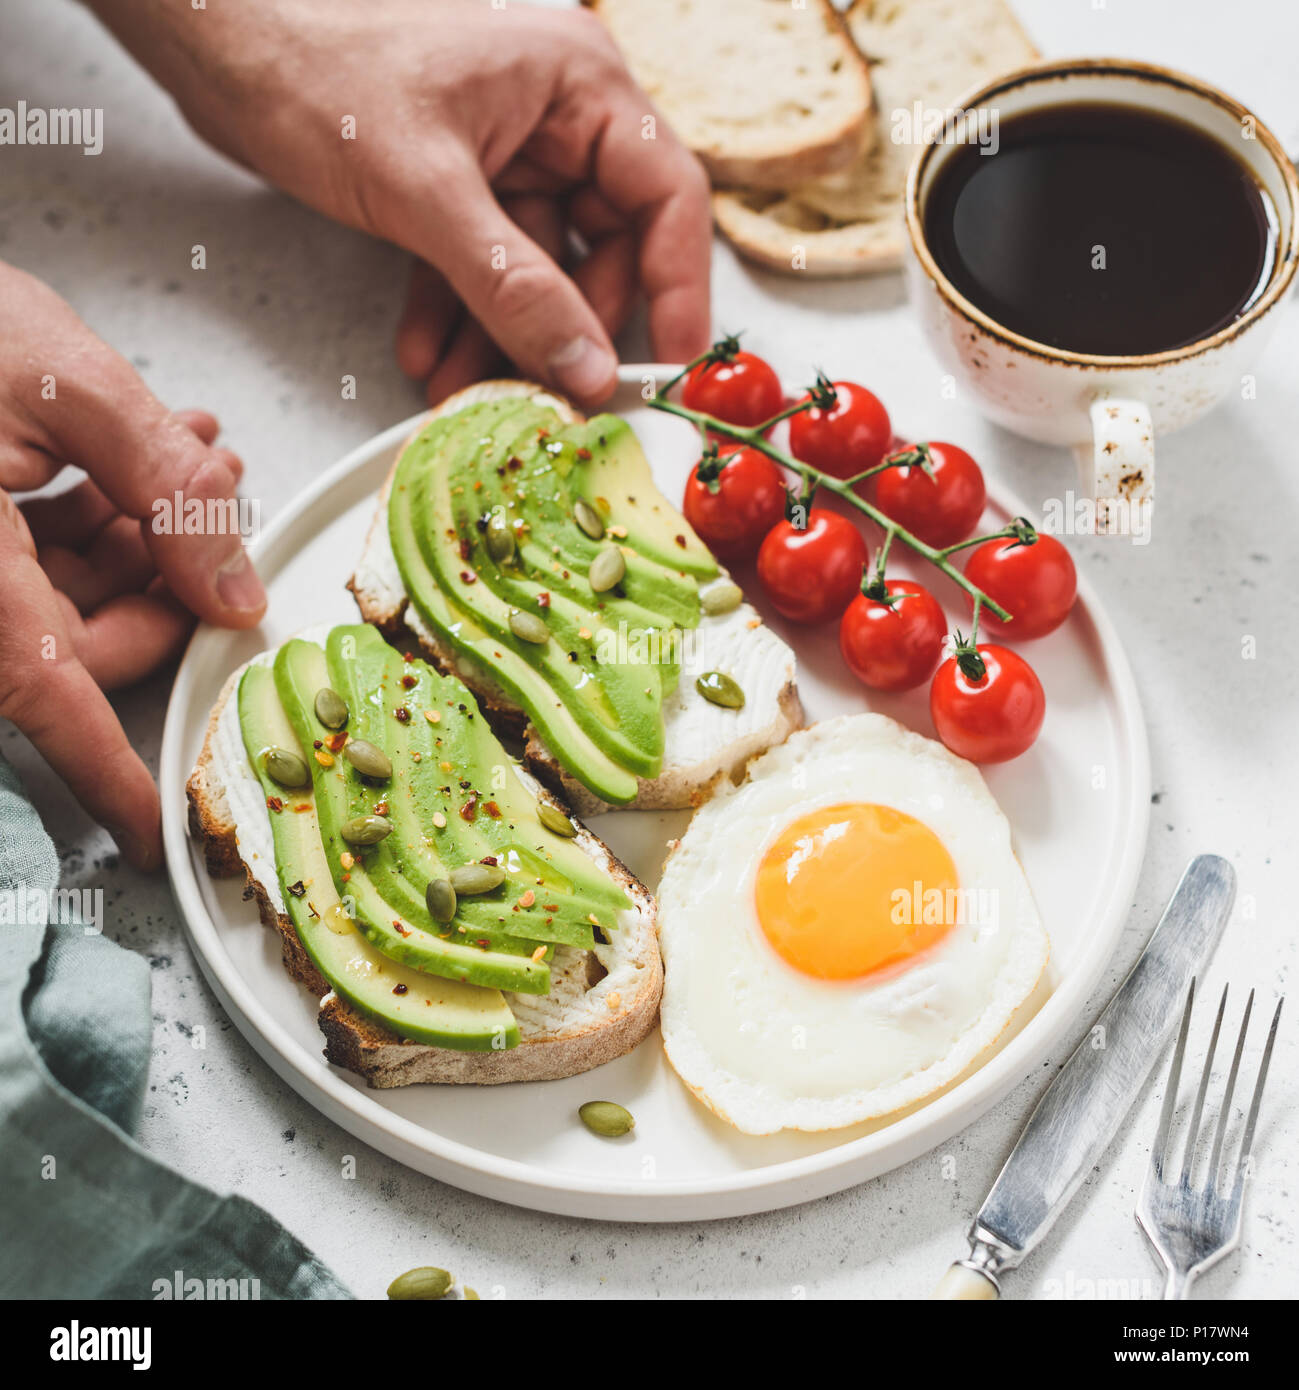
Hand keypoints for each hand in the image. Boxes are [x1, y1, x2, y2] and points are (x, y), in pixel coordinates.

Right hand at [0, 263, 265, 867]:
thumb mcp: (68, 383)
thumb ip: (168, 491)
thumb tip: (234, 591)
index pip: (46, 702)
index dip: (107, 775)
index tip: (153, 831)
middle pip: (78, 642)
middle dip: (168, 578)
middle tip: (221, 501)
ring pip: (60, 599)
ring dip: (142, 537)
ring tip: (195, 452)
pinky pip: (24, 562)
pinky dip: (90, 518)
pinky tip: (135, 456)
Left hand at [90, 0, 712, 403]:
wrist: (215, 36)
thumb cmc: (316, 65)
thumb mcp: (428, 191)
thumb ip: (515, 287)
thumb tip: (584, 367)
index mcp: (577, 83)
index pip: (666, 196)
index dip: (677, 286)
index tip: (666, 364)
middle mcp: (555, 116)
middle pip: (601, 246)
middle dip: (561, 330)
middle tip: (544, 395)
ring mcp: (506, 150)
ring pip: (535, 268)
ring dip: (502, 337)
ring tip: (465, 393)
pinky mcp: (457, 182)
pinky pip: (482, 264)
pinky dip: (458, 314)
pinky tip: (428, 357)